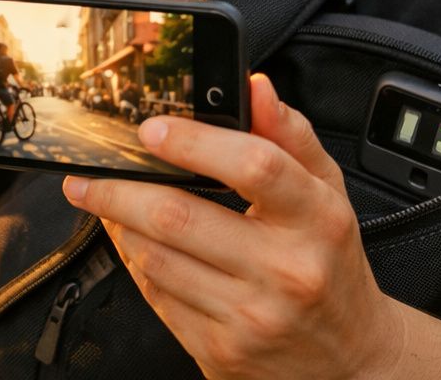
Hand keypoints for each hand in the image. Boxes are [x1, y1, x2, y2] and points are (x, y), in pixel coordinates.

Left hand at [63, 74, 406, 379]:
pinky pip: (157, 296)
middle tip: (90, 173)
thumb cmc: (330, 264)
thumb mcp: (328, 194)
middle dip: (119, 189)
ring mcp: (251, 316)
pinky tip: (133, 243)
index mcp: (317, 220)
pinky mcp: (221, 351)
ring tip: (110, 203)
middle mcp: (286, 271)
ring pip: (155, 259)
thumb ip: (291, 135)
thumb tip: (256, 87)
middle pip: (179, 217)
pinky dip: (134, 264)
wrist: (350, 359)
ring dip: (120, 225)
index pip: (254, 166)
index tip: (150, 130)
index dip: (193, 143)